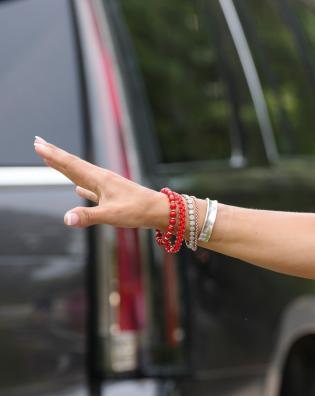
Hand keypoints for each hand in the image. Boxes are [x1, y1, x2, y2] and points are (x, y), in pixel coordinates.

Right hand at [32, 136, 166, 228]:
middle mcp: (101, 179)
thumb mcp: (111, 216)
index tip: (37, 144)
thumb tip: (66, 219)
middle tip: (38, 142)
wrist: (160, 211)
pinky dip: (81, 186)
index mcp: (99, 179)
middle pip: (73, 164)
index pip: (71, 164)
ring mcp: (107, 187)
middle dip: (54, 155)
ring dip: (65, 168)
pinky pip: (91, 188)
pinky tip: (77, 189)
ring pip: (80, 174)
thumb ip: (87, 216)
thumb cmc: (138, 211)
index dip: (53, 155)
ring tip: (52, 161)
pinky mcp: (113, 196)